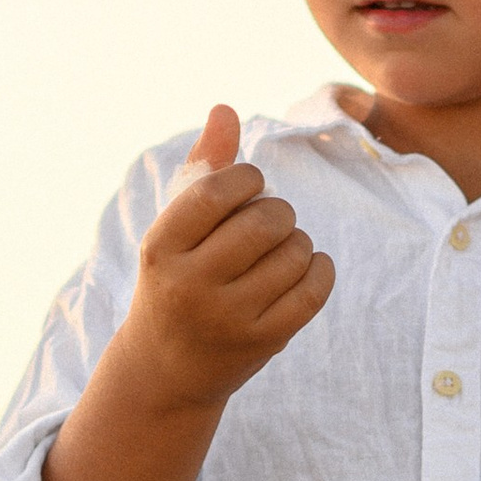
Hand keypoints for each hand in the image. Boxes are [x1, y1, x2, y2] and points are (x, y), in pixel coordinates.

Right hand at [119, 103, 335, 410]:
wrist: (166, 370)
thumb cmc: (175, 280)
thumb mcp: (174, 229)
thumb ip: (202, 169)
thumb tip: (225, 109)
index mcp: (161, 248)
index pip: (216, 191)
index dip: (247, 179)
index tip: (250, 187)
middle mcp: (191, 285)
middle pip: (265, 220)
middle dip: (278, 210)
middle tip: (269, 222)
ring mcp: (228, 318)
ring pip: (295, 251)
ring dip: (298, 241)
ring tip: (280, 250)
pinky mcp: (263, 342)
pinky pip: (314, 288)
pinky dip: (320, 268)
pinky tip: (305, 267)